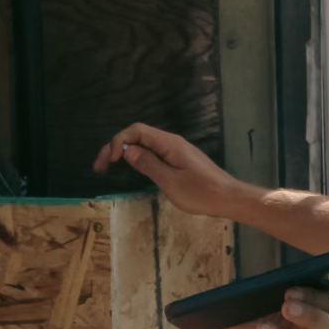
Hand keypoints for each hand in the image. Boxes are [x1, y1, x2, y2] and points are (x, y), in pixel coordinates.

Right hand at [95, 122, 245, 217]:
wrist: (229, 198)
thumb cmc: (201, 192)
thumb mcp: (170, 181)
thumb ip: (148, 164)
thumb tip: (127, 150)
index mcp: (169, 143)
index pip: (137, 130)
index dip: (118, 141)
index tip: (110, 161)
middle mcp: (171, 142)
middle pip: (138, 135)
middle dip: (115, 147)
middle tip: (99, 167)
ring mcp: (176, 151)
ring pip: (144, 144)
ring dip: (125, 153)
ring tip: (108, 167)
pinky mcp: (179, 160)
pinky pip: (153, 153)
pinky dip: (137, 158)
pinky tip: (130, 168)